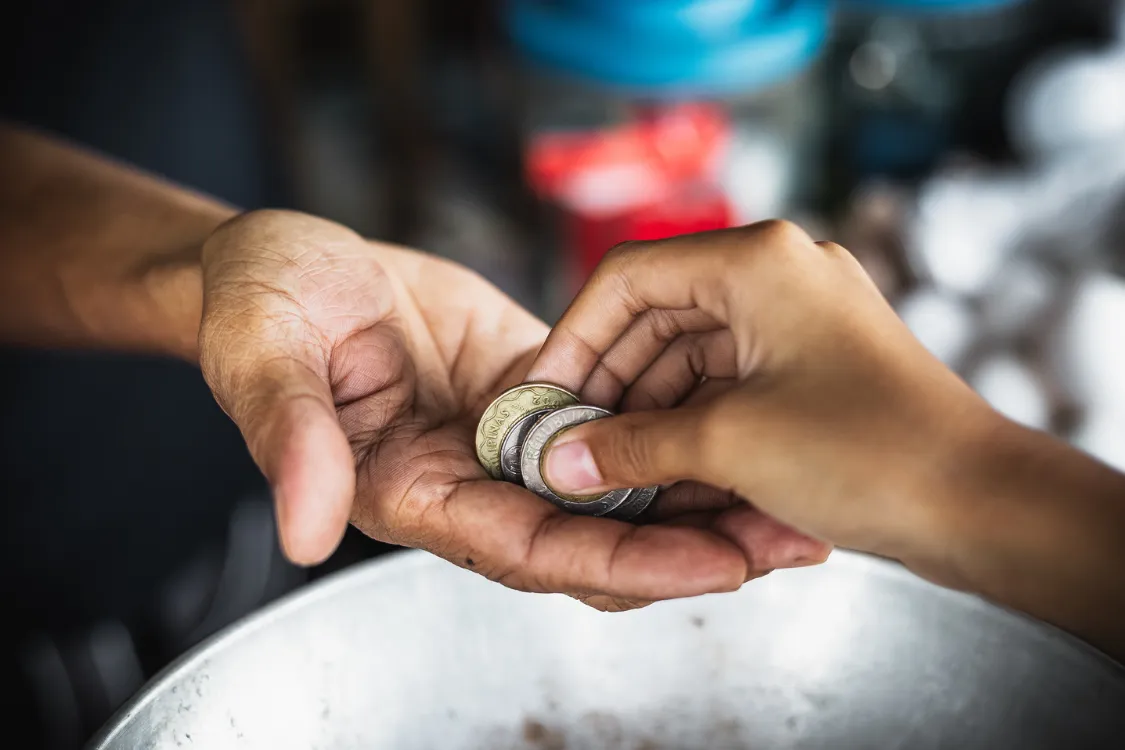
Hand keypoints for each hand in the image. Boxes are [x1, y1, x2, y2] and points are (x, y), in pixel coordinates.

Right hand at [196, 210, 822, 606]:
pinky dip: (673, 423)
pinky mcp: (538, 387)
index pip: (531, 548)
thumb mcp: (264, 357)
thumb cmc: (261, 305)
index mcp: (418, 492)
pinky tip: (740, 417)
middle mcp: (475, 481)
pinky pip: (617, 415)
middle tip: (788, 535)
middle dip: (691, 544)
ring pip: (620, 484)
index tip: (712, 567)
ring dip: (700, 491)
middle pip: (597, 535)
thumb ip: (288, 438)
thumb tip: (306, 533)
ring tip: (796, 490)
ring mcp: (511, 438)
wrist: (288, 262)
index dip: (620, 561)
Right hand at [526, 220, 995, 573]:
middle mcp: (778, 275)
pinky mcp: (813, 365)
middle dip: (610, 384)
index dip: (573, 339)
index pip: (627, 278)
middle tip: (570, 441)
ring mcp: (799, 319)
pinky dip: (690, 421)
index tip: (544, 396)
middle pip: (657, 317)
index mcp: (756, 261)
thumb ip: (628, 446)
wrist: (984, 506)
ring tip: (610, 466)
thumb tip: (559, 460)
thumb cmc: (871, 454)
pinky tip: (661, 467)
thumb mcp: (727, 443)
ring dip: (647, 410)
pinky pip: (727, 382)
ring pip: (690, 355)